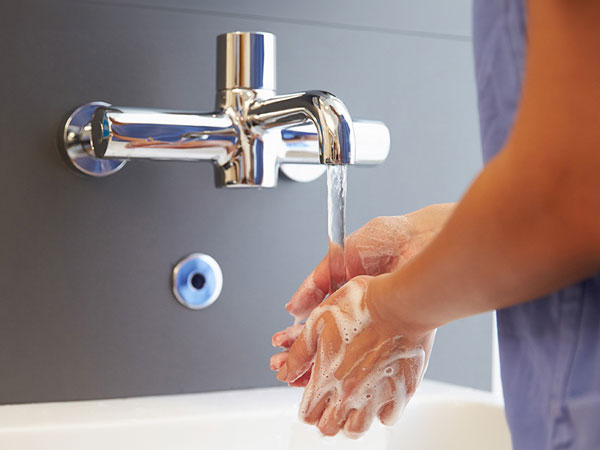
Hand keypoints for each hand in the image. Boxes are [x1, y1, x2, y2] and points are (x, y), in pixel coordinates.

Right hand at [270, 204, 452, 376]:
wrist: (421, 238)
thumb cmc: (387, 239)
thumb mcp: (341, 256)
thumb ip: (316, 282)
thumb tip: (293, 309)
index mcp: (345, 293)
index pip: (315, 322)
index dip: (296, 335)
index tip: (281, 345)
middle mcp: (360, 312)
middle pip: (326, 340)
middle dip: (302, 355)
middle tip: (282, 367)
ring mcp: (377, 324)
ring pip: (344, 352)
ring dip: (320, 365)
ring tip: (298, 377)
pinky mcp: (396, 331)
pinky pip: (372, 356)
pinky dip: (353, 369)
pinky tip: (332, 376)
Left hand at [277, 276, 434, 437]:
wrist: (400, 303)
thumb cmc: (361, 305)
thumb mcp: (318, 321)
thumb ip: (298, 353)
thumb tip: (284, 373)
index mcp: (327, 376)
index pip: (308, 414)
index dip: (307, 407)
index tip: (311, 399)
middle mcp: (350, 392)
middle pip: (329, 428)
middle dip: (325, 418)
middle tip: (329, 404)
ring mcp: (377, 395)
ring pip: (357, 429)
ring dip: (350, 420)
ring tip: (351, 404)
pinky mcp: (401, 393)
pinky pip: (387, 418)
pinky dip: (380, 412)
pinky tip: (378, 395)